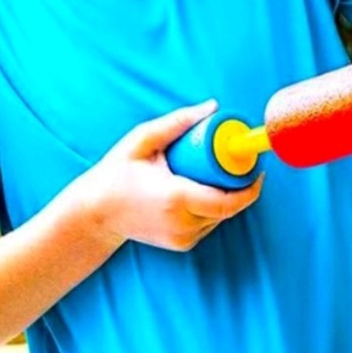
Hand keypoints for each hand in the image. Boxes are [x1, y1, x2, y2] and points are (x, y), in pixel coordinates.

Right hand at [73, 100, 263, 251]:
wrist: (93, 215)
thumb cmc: (116, 174)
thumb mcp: (142, 141)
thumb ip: (177, 122)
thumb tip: (212, 107)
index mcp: (177, 198)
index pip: (229, 200)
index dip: (251, 186)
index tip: (258, 168)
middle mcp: (183, 223)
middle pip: (231, 207)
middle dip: (241, 186)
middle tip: (239, 163)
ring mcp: (183, 238)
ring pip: (222, 216)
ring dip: (227, 196)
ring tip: (214, 173)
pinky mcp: (182, 244)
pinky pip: (210, 222)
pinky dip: (213, 207)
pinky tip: (201, 190)